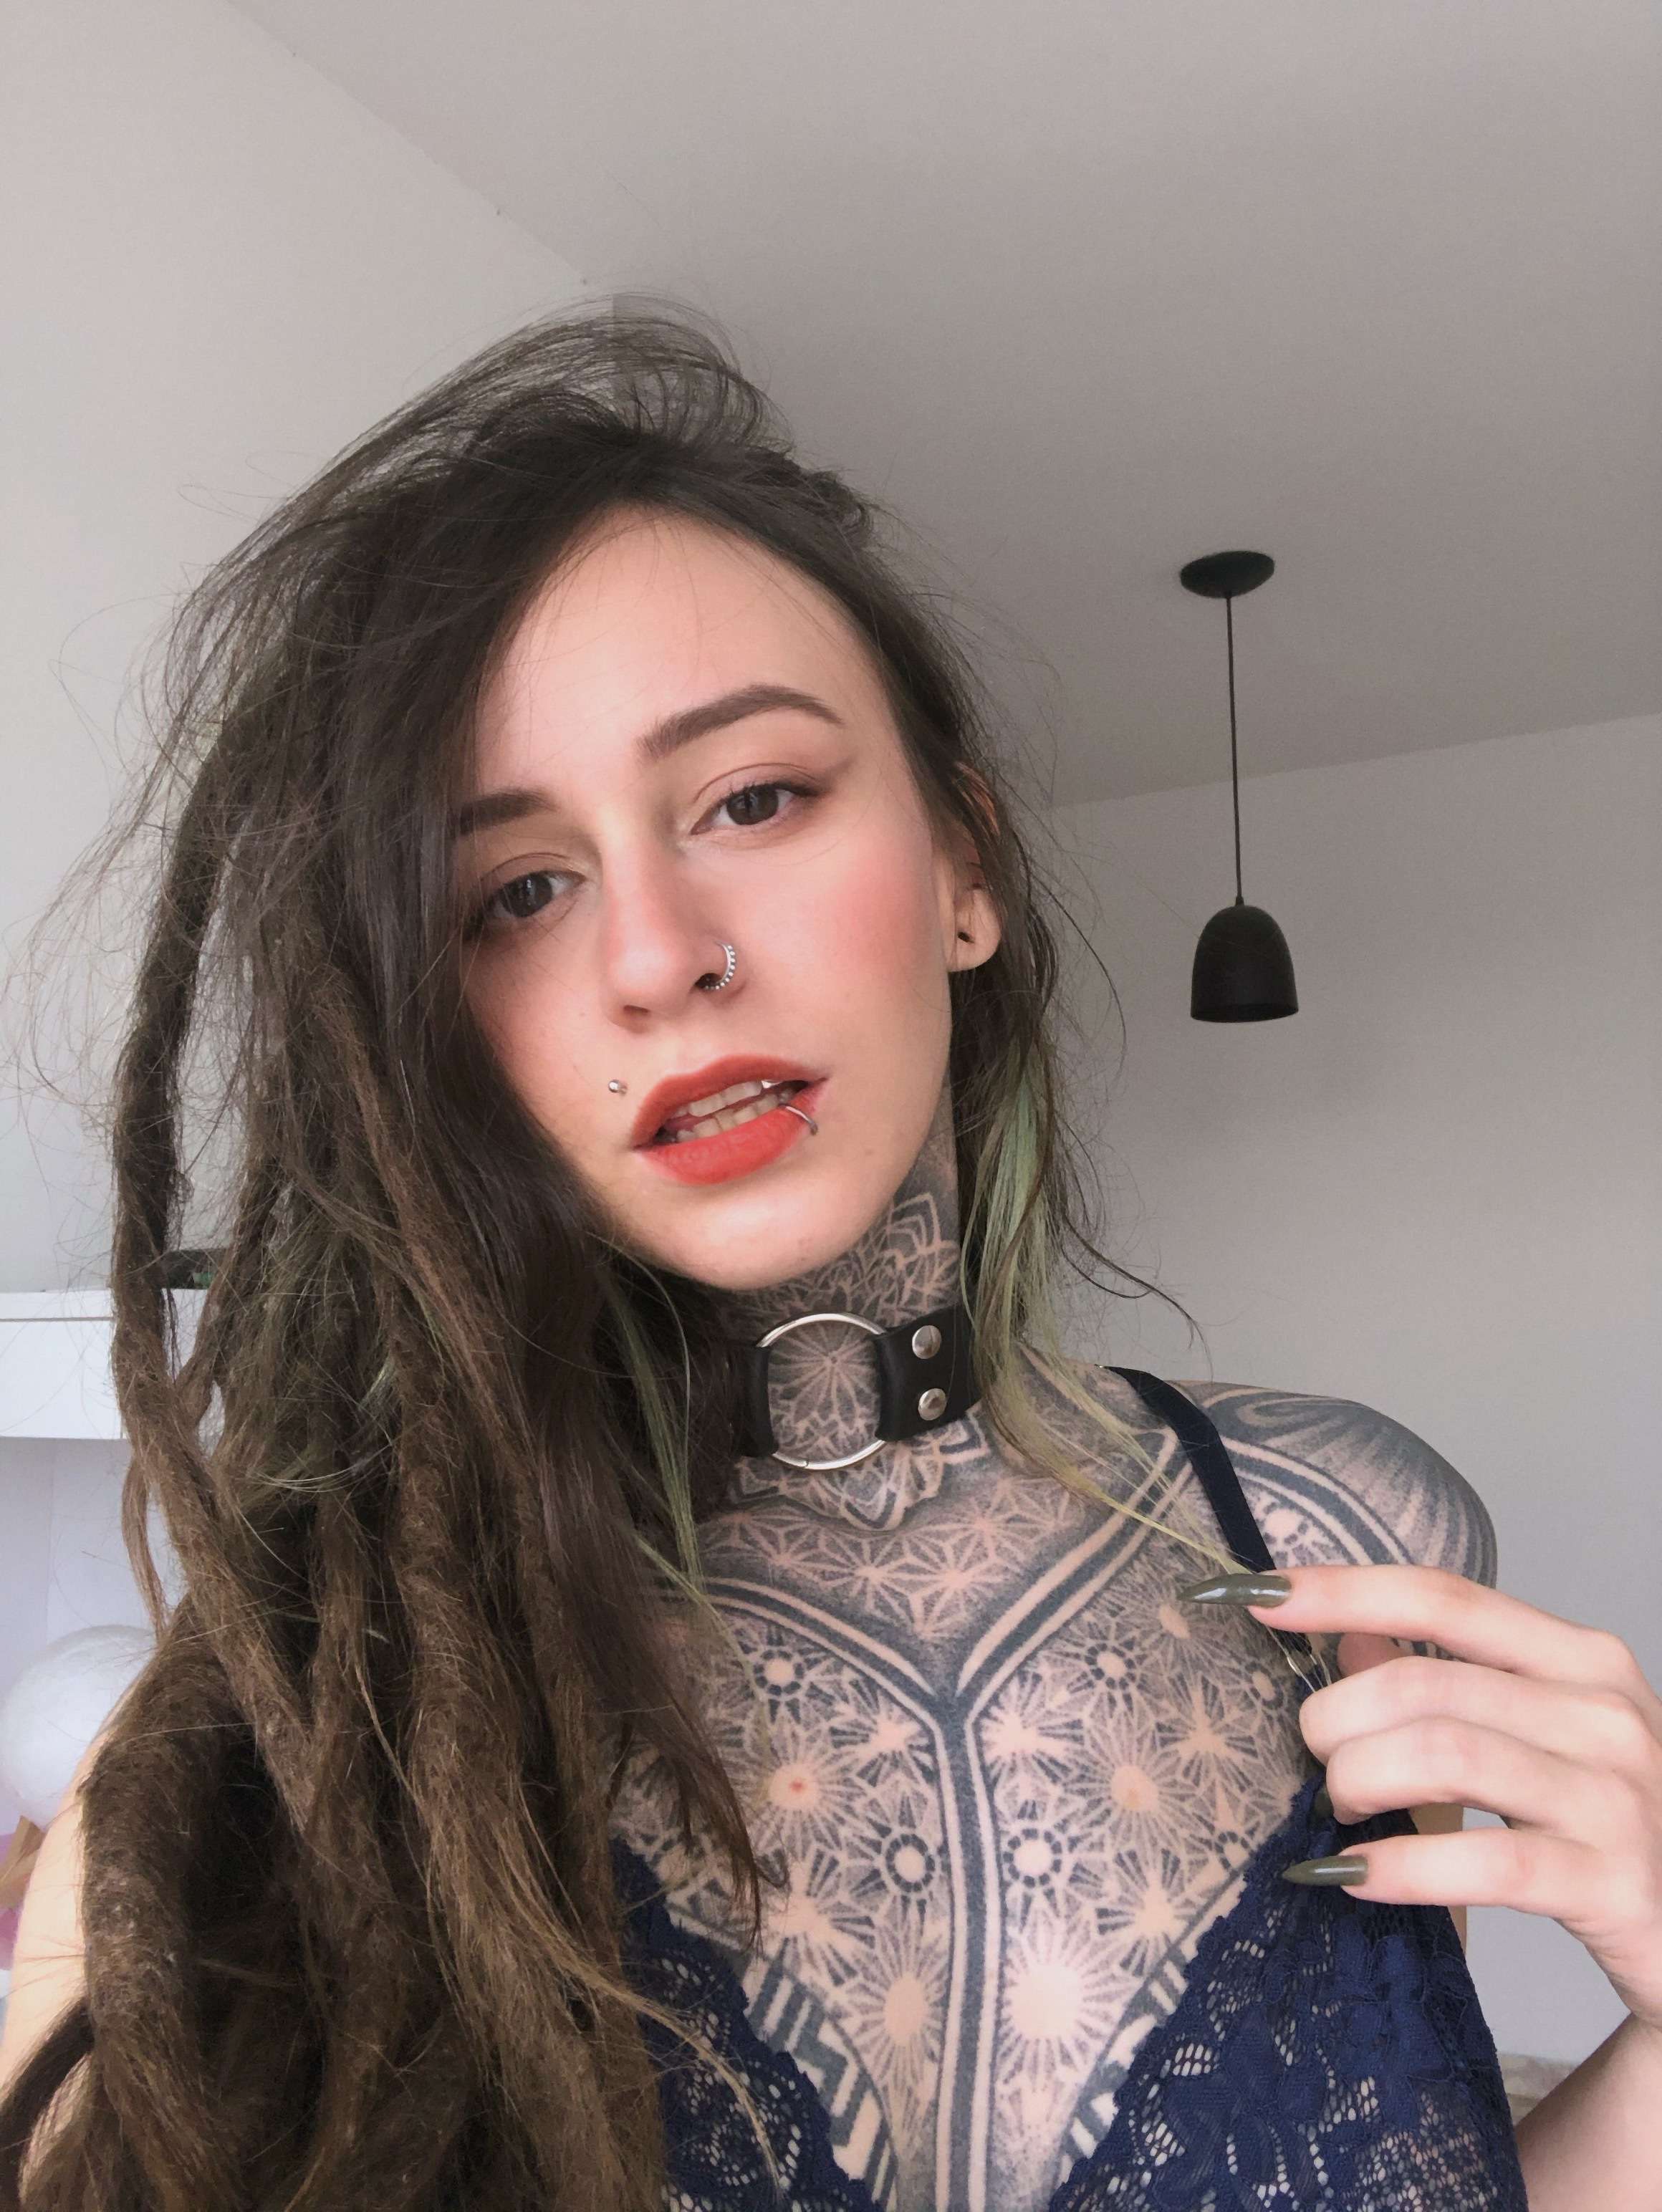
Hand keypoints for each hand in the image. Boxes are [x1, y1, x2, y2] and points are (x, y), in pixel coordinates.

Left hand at [1184, 1563, 1661, 2034]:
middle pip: (1424, 1681)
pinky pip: (1484, 1860)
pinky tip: (1352, 1877)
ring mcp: (1617, 1796)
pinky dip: (1398, 1865)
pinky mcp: (1616, 1883)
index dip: (1340, 1588)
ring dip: (1358, 1782)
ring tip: (1340, 1812)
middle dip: (1336, 1719)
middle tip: (1318, 1763)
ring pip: (1443, 1753)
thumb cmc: (1603, 1831)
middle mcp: (1606, 1712)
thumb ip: (1442, 1678)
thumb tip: (1345, 1629)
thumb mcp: (1533, 1738)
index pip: (1443, 1596)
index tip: (1252, 1591)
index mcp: (1582, 1660)